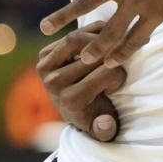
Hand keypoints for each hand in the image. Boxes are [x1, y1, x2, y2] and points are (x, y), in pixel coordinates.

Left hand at [37, 24, 126, 140]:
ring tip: (110, 45)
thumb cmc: (96, 114)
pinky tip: (100, 40)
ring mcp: (44, 69)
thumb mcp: (105, 128)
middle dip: (111, 53)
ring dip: (99, 37)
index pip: (106, 73)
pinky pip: (69, 34)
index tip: (118, 84)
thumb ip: (106, 129)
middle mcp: (53, 84)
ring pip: (77, 38)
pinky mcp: (43, 56)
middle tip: (118, 58)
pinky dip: (88, 32)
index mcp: (70, 101)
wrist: (74, 110)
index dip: (119, 76)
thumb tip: (106, 124)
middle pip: (91, 54)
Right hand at [39, 0, 162, 65]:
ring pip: (86, 5)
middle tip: (80, 58)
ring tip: (45, 29)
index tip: (109, 62)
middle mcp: (136, 0)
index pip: (136, 38)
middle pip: (110, 31)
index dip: (122, 52)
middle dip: (94, 48)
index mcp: (157, 8)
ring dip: (64, 18)